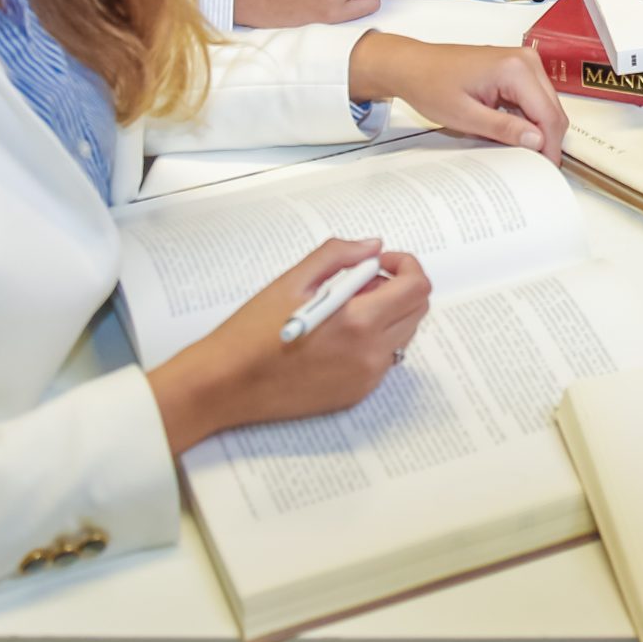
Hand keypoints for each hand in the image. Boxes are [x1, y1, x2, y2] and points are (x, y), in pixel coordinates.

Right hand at [147, 239, 432, 453]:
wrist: (225, 385)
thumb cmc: (251, 333)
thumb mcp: (292, 280)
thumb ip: (339, 255)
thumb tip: (372, 246)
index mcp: (358, 321)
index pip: (416, 287)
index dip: (405, 265)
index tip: (381, 262)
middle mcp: (370, 354)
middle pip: (417, 311)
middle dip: (398, 288)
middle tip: (361, 282)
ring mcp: (366, 378)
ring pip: (403, 335)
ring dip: (387, 314)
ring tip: (344, 309)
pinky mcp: (356, 394)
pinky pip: (383, 360)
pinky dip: (373, 341)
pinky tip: (335, 337)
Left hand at [351, 33, 567, 161]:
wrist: (413, 65)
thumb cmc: (431, 84)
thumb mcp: (466, 116)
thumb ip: (504, 129)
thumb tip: (537, 142)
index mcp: (516, 69)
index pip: (548, 115)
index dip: (550, 146)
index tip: (544, 169)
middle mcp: (525, 60)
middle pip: (553, 110)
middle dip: (546, 139)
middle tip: (531, 165)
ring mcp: (523, 62)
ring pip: (546, 105)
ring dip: (536, 128)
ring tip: (516, 148)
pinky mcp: (517, 67)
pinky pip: (534, 98)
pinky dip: (527, 117)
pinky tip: (510, 131)